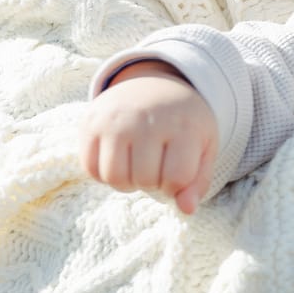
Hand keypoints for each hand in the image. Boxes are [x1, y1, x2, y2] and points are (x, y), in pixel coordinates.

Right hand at [81, 62, 217, 213]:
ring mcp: (116, 120)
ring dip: (126, 182)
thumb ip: (198, 181)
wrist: (154, 83)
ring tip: (136, 165)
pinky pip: (90, 168)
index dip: (176, 186)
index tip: (176, 171)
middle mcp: (147, 120)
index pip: (176, 178)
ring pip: (114, 178)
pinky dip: (103, 174)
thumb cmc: (183, 122)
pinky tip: (118, 159)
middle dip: (152, 183)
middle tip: (155, 164)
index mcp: (183, 125)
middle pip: (144, 180)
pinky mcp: (91, 122)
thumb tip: (186, 210)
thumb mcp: (203, 146)